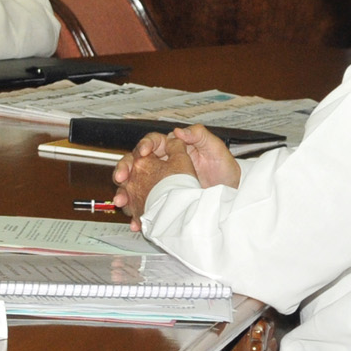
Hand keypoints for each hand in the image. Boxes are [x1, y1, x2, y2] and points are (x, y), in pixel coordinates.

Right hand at [110, 126, 239, 226]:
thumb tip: (177, 131)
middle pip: (134, 163)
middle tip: (121, 178)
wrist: (228, 199)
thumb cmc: (225, 173)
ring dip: (123, 192)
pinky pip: (141, 205)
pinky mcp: (158, 201)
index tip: (143, 153)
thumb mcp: (217, 151)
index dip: (144, 145)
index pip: (152, 143)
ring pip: (132, 184)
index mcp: (172, 149)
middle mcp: (161, 165)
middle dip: (123, 169)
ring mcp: (157, 184)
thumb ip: (199, 136)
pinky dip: (135, 213)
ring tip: (121, 201)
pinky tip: (134, 220)